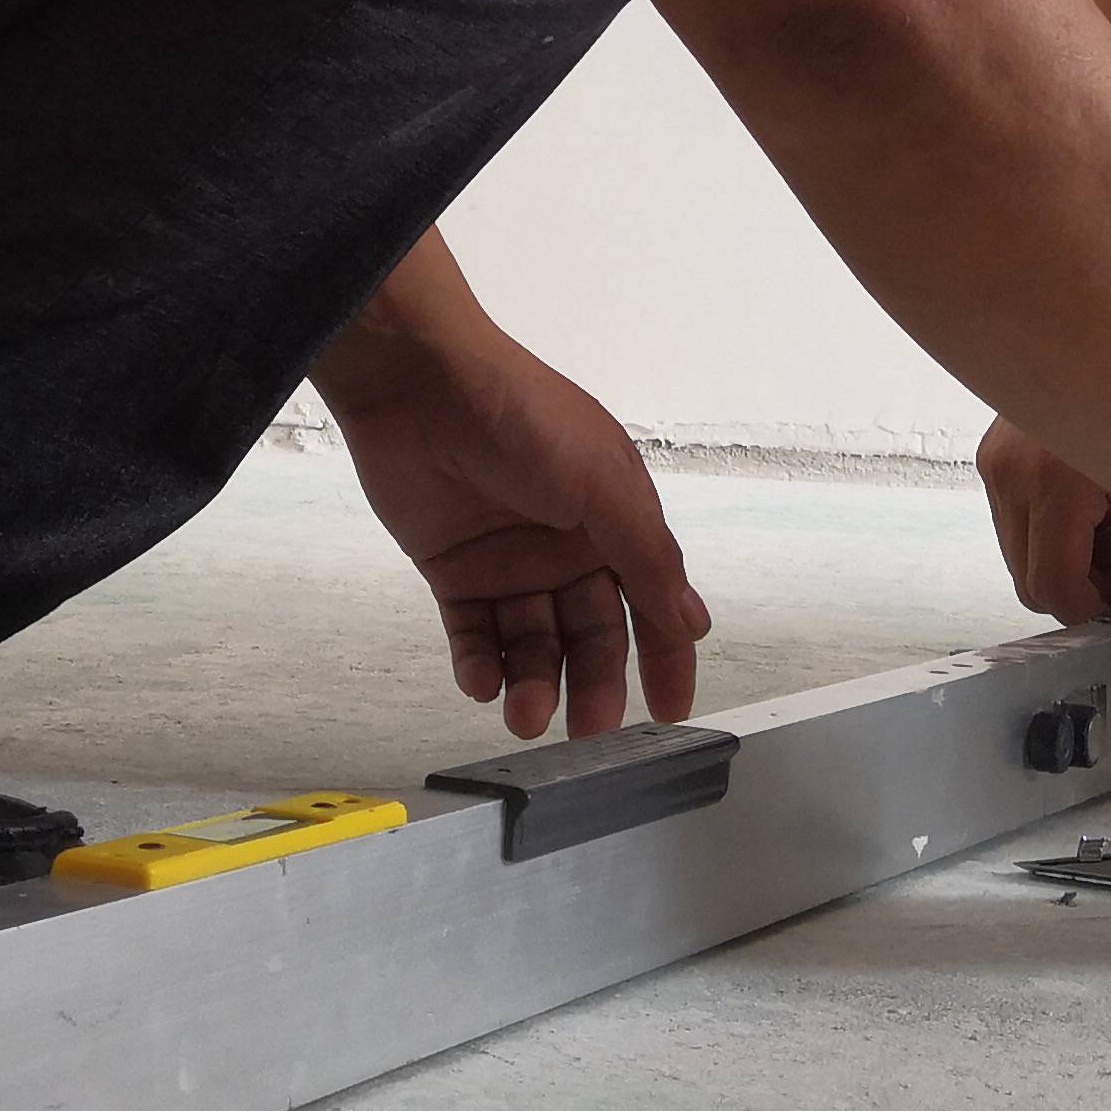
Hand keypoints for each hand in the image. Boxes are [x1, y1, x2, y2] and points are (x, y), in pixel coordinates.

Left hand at [326, 302, 707, 740]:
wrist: (418, 382)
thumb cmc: (520, 414)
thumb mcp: (601, 482)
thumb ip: (646, 555)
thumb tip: (692, 621)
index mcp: (615, 521)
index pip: (653, 603)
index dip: (667, 658)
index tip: (670, 712)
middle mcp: (567, 546)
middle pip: (592, 635)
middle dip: (594, 683)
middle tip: (587, 728)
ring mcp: (510, 561)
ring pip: (533, 644)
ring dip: (534, 683)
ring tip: (525, 715)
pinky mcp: (453, 570)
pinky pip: (474, 634)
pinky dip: (480, 665)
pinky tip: (483, 683)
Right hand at [974, 417, 1110, 626]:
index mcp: (1054, 479)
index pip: (1052, 588)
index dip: (1099, 610)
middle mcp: (1013, 471)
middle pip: (1033, 579)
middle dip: (1091, 586)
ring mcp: (998, 459)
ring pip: (1025, 551)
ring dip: (1077, 555)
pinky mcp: (997, 450)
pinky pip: (1021, 516)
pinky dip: (1063, 524)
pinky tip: (1104, 499)